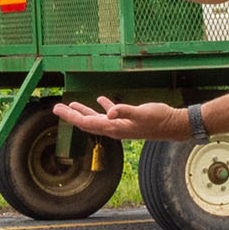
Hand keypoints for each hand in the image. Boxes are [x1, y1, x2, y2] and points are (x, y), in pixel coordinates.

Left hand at [50, 97, 191, 141]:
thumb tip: (109, 112)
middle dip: (71, 116)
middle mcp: (114, 129)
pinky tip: (100, 100)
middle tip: (56, 108)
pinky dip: (102, 107)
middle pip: (86, 123)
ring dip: (83, 112)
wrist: (172, 125)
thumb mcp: (140, 113)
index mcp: (113, 127)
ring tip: (71, 105)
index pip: (86, 122)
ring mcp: (120, 125)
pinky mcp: (127, 120)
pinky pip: (110, 114)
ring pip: (96, 119)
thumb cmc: (157, 119)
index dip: (71, 116)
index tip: (57, 110)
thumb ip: (124, 111)